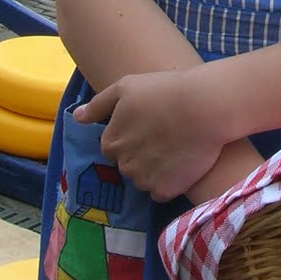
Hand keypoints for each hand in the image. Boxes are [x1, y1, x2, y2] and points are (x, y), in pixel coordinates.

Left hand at [74, 67, 228, 201]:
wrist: (204, 107)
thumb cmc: (164, 91)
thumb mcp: (126, 87)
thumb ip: (97, 105)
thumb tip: (76, 118)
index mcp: (111, 141)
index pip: (113, 147)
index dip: (131, 136)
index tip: (149, 126)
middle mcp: (123, 165)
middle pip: (128, 165)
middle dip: (141, 154)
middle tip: (164, 136)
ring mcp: (143, 180)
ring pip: (143, 180)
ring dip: (155, 169)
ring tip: (175, 149)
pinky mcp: (165, 191)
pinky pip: (161, 191)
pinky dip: (169, 182)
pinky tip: (181, 164)